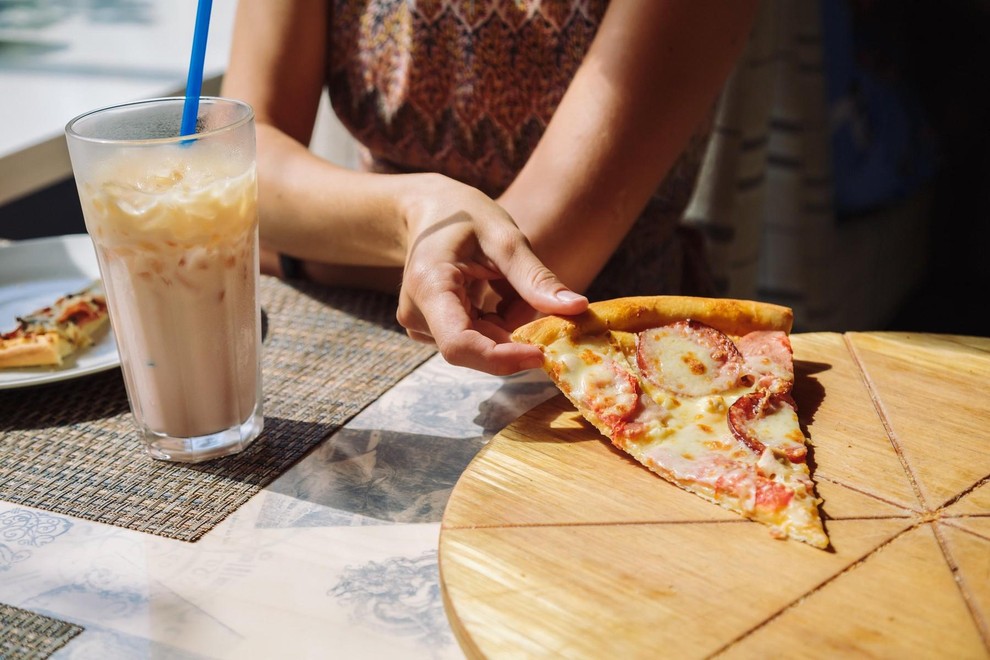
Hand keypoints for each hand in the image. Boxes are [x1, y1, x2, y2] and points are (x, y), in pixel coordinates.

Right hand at [396, 175, 587, 374]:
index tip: (541, 353)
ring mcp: (421, 325)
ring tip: (505, 279)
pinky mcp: (431, 329)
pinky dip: (499, 320)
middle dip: (514, 328)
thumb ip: (536, 279)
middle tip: (531, 292)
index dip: (502, 358)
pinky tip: (494, 289)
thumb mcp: (505, 238)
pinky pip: (477, 337)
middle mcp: (417, 314)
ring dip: (509, 320)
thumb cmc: (464, 214)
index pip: (459, 345)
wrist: (430, 210)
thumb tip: (578, 308)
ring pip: (482, 342)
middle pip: (477, 345)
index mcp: (428, 287)